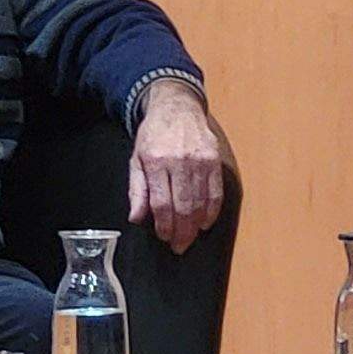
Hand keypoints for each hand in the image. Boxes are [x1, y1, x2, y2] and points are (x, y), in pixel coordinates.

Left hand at [125, 79, 233, 252]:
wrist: (176, 107)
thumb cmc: (154, 135)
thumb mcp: (136, 159)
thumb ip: (137, 190)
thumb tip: (136, 218)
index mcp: (155, 162)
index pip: (161, 203)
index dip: (164, 225)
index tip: (164, 236)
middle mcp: (178, 162)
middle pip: (182, 207)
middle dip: (181, 232)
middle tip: (179, 246)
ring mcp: (199, 161)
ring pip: (200, 203)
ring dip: (196, 225)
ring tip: (190, 237)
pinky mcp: (214, 160)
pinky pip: (216, 192)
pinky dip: (212, 211)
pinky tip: (205, 222)